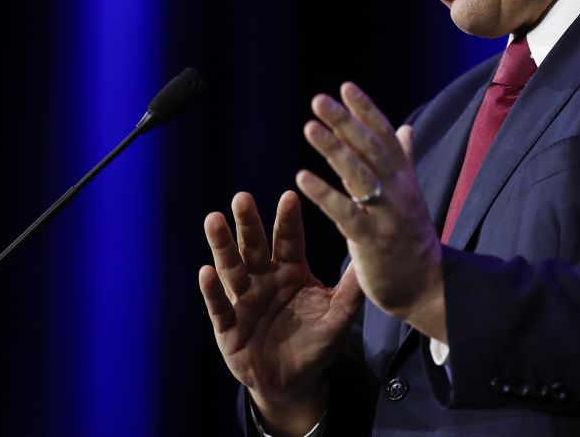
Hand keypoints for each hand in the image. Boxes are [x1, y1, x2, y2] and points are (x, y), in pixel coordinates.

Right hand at [199, 190, 362, 433]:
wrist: (294, 382)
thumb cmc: (318, 344)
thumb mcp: (339, 315)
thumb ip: (352, 286)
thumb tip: (373, 252)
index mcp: (292, 271)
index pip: (289, 240)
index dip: (288, 219)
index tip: (289, 195)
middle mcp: (265, 279)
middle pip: (255, 246)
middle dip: (248, 222)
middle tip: (242, 197)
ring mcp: (244, 300)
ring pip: (232, 268)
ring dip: (222, 246)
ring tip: (213, 219)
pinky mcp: (228, 326)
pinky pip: (220, 306)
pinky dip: (213, 290)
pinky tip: (206, 272)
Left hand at [295, 82, 445, 341]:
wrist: (428, 286)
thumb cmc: (412, 241)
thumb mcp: (411, 195)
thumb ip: (405, 160)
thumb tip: (406, 127)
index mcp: (405, 179)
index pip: (386, 136)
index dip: (367, 110)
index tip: (346, 86)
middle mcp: (399, 190)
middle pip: (371, 148)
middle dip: (345, 121)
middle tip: (319, 100)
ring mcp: (387, 214)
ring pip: (360, 173)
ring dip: (333, 148)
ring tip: (309, 127)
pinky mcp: (373, 239)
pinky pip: (346, 212)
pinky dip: (324, 193)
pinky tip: (302, 177)